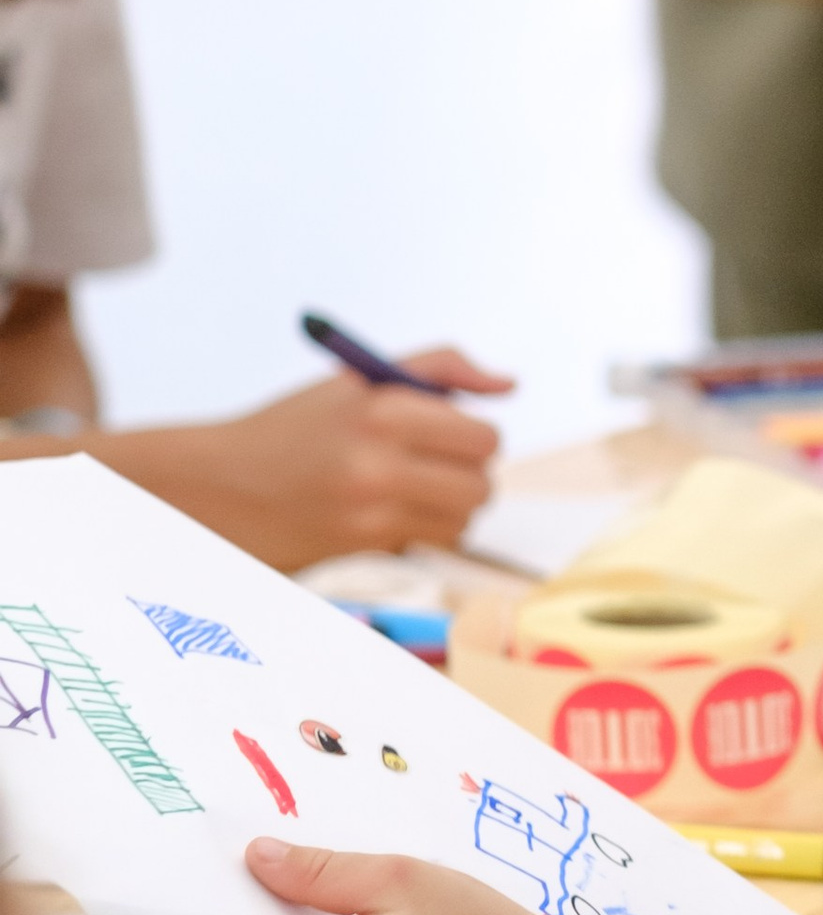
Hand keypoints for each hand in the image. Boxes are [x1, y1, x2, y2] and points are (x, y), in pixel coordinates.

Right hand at [103, 346, 511, 567]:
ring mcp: (371, 511)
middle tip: (437, 463)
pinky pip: (431, 541)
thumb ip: (440, 367)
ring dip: (451, 506)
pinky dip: (422, 529)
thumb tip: (509, 385)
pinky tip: (385, 510)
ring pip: (464, 519)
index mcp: (382, 408)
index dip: (475, 435)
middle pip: (483, 482)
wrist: (221, 484)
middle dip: (470, 473)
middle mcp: (379, 462)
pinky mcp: (363, 547)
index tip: (451, 434)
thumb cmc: (297, 426)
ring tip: (410, 486)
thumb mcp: (358, 378)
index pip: (483, 436)